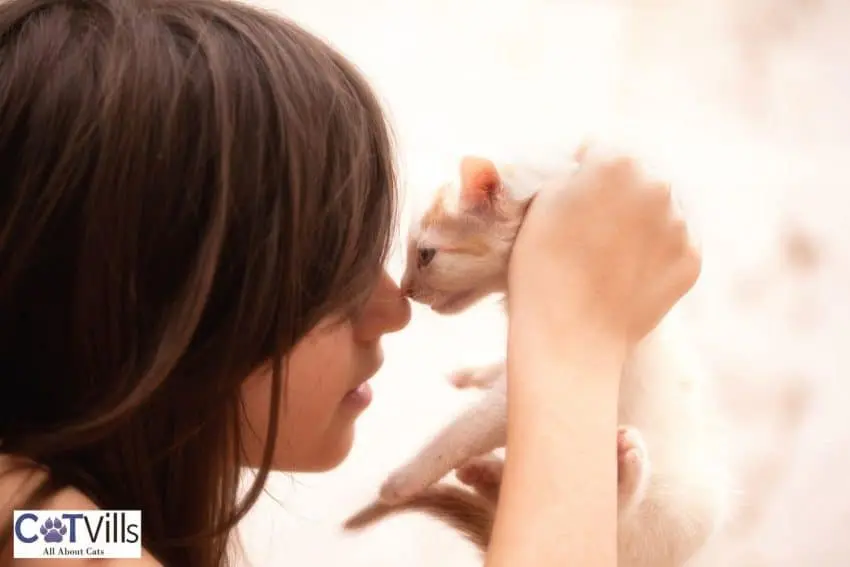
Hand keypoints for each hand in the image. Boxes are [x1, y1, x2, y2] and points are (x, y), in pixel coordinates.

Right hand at [508, 144, 700, 343]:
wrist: (569, 335)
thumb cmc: (543, 268)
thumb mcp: (543, 203)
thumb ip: (575, 174)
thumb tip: (591, 169)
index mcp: (618, 162)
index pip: (602, 150)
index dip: (583, 169)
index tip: (573, 192)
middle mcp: (659, 185)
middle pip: (639, 176)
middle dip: (619, 192)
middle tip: (593, 224)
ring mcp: (681, 224)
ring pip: (660, 209)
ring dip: (640, 220)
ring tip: (610, 253)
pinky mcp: (692, 259)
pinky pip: (674, 242)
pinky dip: (655, 250)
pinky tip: (627, 271)